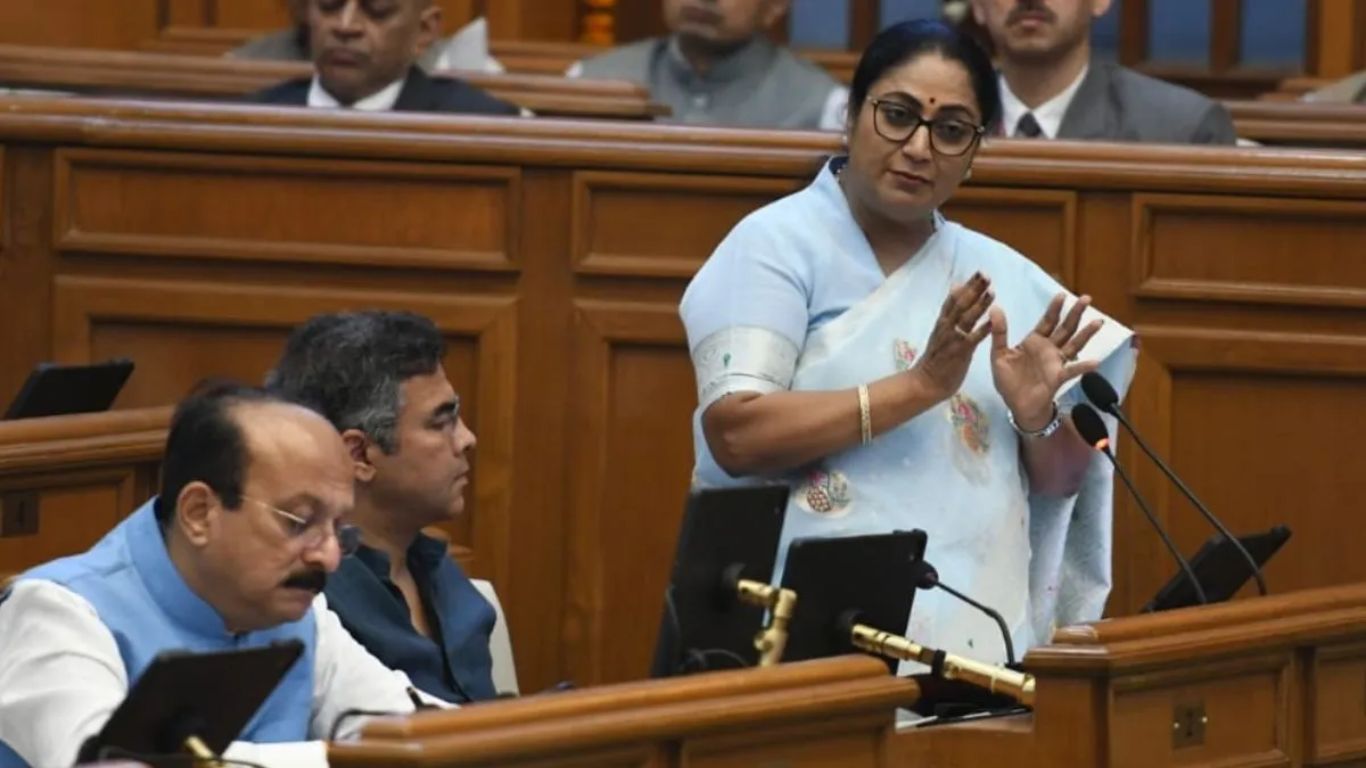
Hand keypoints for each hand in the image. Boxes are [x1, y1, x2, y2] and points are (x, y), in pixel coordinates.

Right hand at [911, 272, 993, 401]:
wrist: (926, 383)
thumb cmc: (936, 360)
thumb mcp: (940, 333)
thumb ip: (949, 314)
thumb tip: (955, 291)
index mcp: (943, 322)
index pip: (954, 299)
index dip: (967, 285)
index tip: (979, 272)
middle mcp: (947, 327)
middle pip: (960, 304)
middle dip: (973, 289)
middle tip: (985, 274)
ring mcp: (953, 339)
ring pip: (966, 318)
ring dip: (979, 304)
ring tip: (991, 291)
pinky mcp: (960, 352)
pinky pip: (972, 338)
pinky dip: (982, 329)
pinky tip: (992, 320)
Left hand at [989, 293, 1103, 428]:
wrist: (1016, 404)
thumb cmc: (1009, 380)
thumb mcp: (998, 355)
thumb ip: (999, 332)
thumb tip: (995, 308)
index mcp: (1034, 341)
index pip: (1047, 321)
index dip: (1055, 308)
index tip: (1062, 295)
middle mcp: (1048, 349)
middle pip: (1065, 328)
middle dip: (1075, 313)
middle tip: (1086, 298)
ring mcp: (1056, 362)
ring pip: (1074, 344)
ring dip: (1086, 334)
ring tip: (1098, 322)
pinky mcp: (1058, 377)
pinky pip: (1072, 371)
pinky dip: (1083, 367)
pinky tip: (1095, 362)